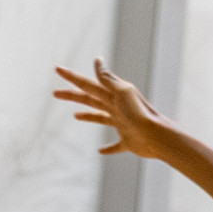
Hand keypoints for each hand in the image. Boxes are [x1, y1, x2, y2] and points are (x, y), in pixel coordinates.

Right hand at [53, 58, 169, 157]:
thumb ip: (108, 79)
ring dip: (88, 115)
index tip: (57, 69)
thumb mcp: (122, 92)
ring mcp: (123, 125)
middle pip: (91, 100)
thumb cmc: (140, 113)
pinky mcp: (128, 142)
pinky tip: (100, 150)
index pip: (88, 84)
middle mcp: (118, 108)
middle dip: (73, 95)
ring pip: (101, 118)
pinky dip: (108, 148)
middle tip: (55, 93)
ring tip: (75, 115)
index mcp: (114, 96)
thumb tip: (97, 60)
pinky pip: (116, 145)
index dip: (72, 77)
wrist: (157, 136)